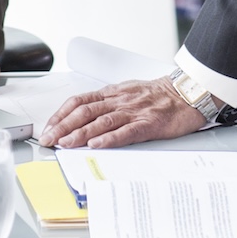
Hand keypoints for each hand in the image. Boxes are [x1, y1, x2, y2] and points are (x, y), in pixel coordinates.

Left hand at [39, 75, 205, 149]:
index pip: (79, 101)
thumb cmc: (158, 96)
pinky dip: (109, 138)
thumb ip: (108, 105)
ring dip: (80, 133)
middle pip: (84, 111)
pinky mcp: (148, 124)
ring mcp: (133, 112)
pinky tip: (96, 144)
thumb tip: (84, 119)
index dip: (61, 114)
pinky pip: (126, 131)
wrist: (187, 93)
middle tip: (49, 140)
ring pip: (101, 121)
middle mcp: (119, 101)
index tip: (48, 128)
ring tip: (65, 144)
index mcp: (112, 93)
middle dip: (63, 126)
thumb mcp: (128, 93)